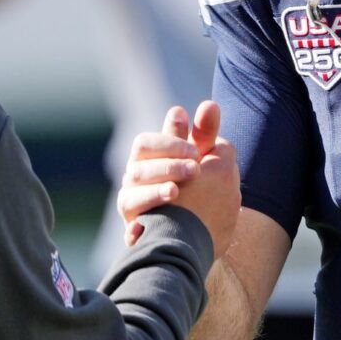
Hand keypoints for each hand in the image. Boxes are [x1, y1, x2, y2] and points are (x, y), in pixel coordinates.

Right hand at [117, 102, 239, 258]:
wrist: (198, 231)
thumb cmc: (196, 187)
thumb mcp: (201, 159)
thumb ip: (204, 134)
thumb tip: (210, 104)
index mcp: (147, 160)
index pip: (146, 144)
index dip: (170, 143)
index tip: (197, 151)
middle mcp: (134, 183)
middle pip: (138, 169)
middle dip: (168, 167)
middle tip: (195, 170)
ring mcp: (133, 209)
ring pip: (130, 198)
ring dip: (154, 192)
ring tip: (175, 191)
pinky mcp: (135, 235)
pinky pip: (129, 233)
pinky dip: (135, 230)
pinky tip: (144, 228)